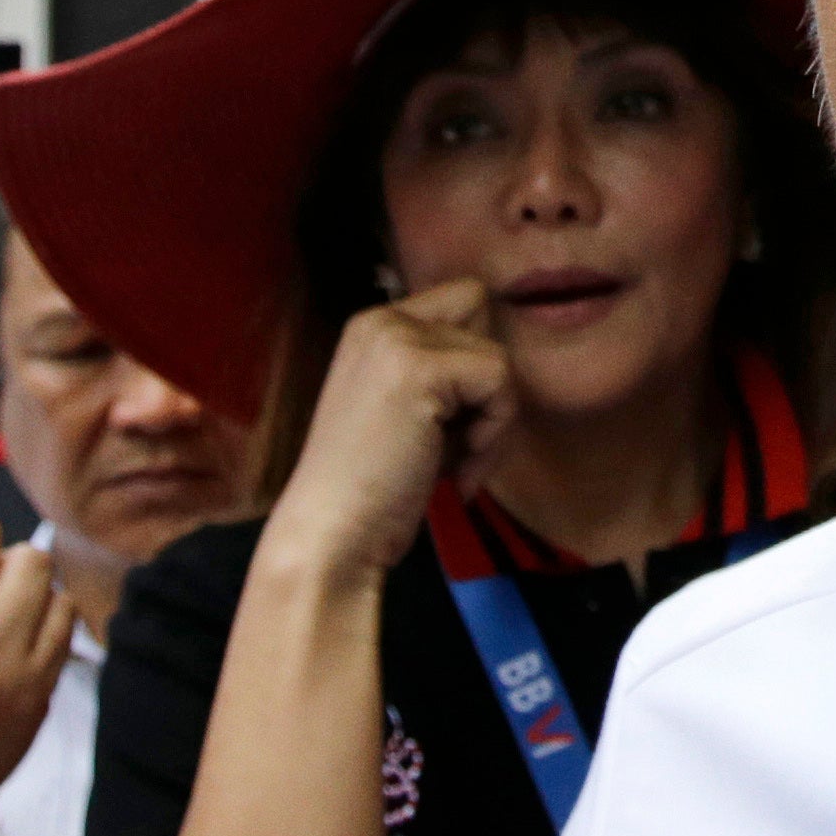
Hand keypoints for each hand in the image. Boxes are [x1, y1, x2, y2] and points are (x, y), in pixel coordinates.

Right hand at [265, 282, 518, 595]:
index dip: (475, 363)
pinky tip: (455, 474)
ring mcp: (397, 339)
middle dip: (488, 387)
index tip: (453, 424)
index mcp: (373, 327)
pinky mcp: (419, 369)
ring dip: (493, 425)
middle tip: (458, 446)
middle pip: (488, 322)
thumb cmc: (373, 490)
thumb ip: (446, 377)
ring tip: (454, 468)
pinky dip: (494, 436)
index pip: (465, 300)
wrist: (332, 534)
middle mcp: (382, 320)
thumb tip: (504, 365)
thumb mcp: (407, 412)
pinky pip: (501, 382)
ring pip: (499, 360)